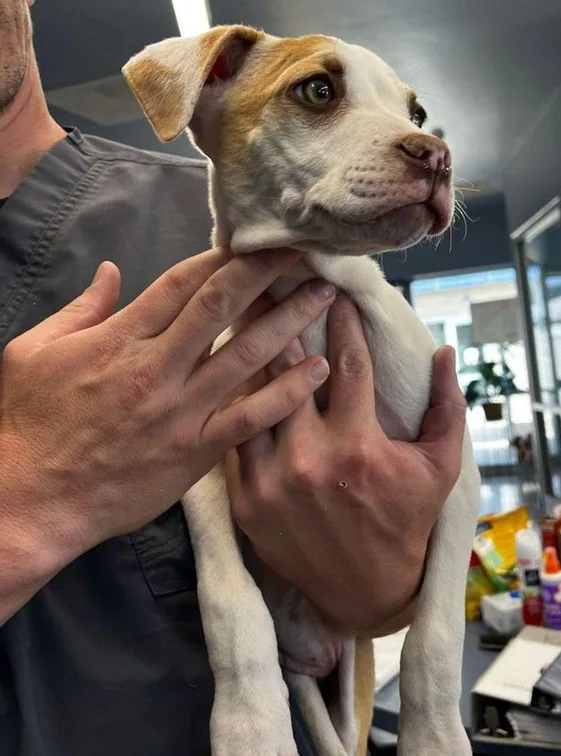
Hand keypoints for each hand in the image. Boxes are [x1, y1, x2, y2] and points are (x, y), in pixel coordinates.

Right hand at [0, 248, 335, 563]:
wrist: (30, 501)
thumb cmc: (29, 425)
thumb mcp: (34, 352)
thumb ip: (80, 309)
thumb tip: (111, 271)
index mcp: (120, 338)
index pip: (182, 283)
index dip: (224, 257)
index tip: (257, 241)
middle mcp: (158, 367)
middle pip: (222, 306)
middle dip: (266, 272)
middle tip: (305, 251)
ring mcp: (181, 410)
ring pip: (246, 354)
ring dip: (289, 320)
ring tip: (324, 296)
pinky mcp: (196, 451)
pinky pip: (251, 417)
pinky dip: (287, 391)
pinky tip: (320, 369)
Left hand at [225, 298, 466, 635]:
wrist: (362, 589)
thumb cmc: (406, 521)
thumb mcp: (439, 468)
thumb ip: (446, 408)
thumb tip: (444, 353)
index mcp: (359, 447)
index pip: (348, 365)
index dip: (342, 322)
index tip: (334, 289)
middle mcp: (310, 459)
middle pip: (288, 370)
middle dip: (281, 319)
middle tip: (270, 279)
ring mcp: (271, 481)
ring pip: (251, 399)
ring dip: (248, 354)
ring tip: (240, 313)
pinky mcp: (246, 501)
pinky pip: (234, 439)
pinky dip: (234, 404)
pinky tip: (227, 373)